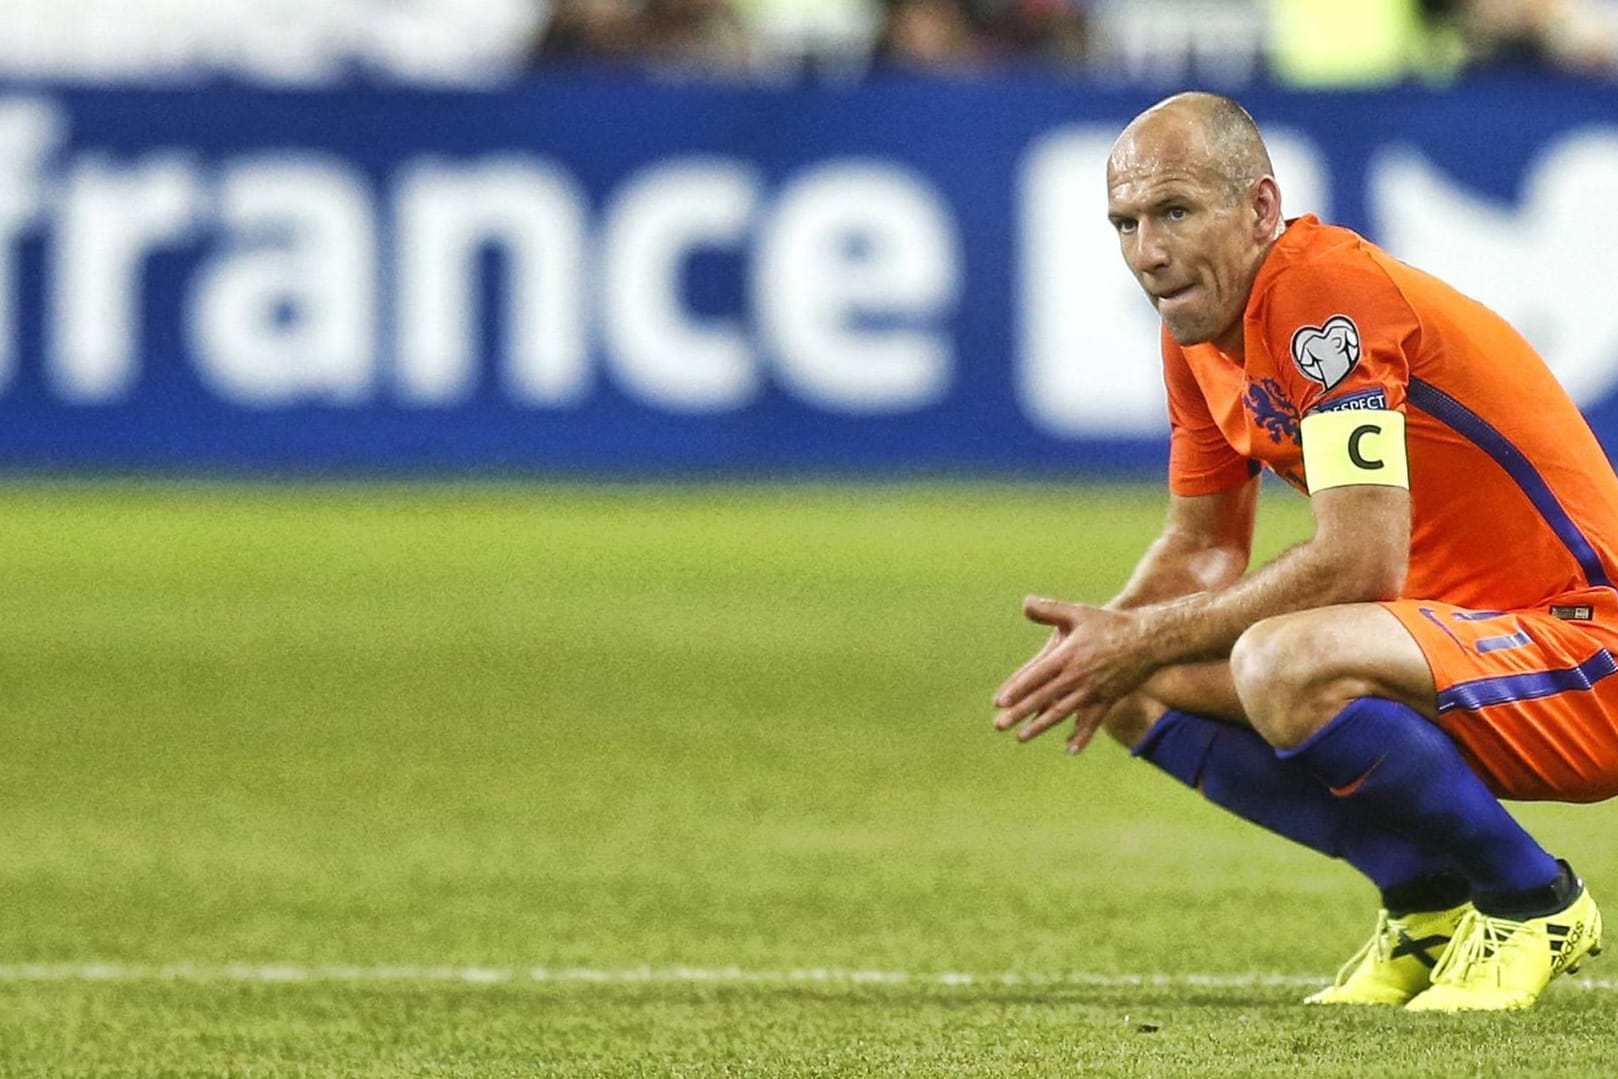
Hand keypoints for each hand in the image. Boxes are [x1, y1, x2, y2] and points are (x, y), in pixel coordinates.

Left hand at [992, 596, 1156, 753]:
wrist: (1149, 640)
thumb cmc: (1111, 624)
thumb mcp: (1079, 613)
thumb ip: (1050, 609)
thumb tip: (1025, 603)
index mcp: (1067, 656)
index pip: (1036, 676)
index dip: (1017, 689)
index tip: (999, 702)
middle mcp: (1077, 677)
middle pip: (1043, 698)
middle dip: (1020, 713)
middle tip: (999, 725)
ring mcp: (1092, 691)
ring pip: (1061, 713)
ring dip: (1040, 727)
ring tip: (1021, 738)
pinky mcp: (1107, 700)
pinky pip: (1092, 722)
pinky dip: (1081, 737)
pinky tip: (1069, 750)